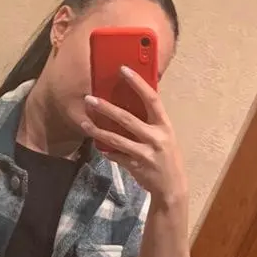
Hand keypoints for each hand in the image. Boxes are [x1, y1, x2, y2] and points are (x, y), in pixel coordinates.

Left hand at [82, 67, 187, 206]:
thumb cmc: (166, 156)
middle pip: (127, 118)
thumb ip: (150, 121)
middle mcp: (156, 137)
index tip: (123, 70)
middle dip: (106, 108)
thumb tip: (128, 103)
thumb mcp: (164, 136)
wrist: (172, 187)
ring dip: (98, 131)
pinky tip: (98, 145)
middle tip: (89, 99)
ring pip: (116, 139)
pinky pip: (116, 156)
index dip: (137, 83)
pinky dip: (106, 150)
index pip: (151, 99)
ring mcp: (145, 153)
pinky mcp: (136, 166)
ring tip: (84, 122)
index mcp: (164, 125)